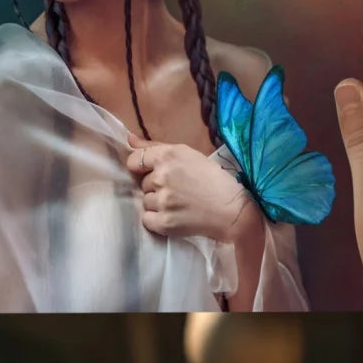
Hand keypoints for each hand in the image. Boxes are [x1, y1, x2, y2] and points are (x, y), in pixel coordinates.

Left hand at [125, 132, 259, 243]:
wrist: (233, 210)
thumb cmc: (213, 178)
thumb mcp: (187, 154)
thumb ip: (155, 146)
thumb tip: (128, 139)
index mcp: (167, 155)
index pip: (134, 160)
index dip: (141, 167)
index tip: (152, 173)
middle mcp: (161, 176)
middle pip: (143, 182)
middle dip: (155, 186)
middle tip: (177, 189)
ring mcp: (162, 201)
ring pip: (145, 201)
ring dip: (157, 203)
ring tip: (179, 204)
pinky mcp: (164, 223)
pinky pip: (147, 219)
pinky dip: (157, 220)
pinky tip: (174, 216)